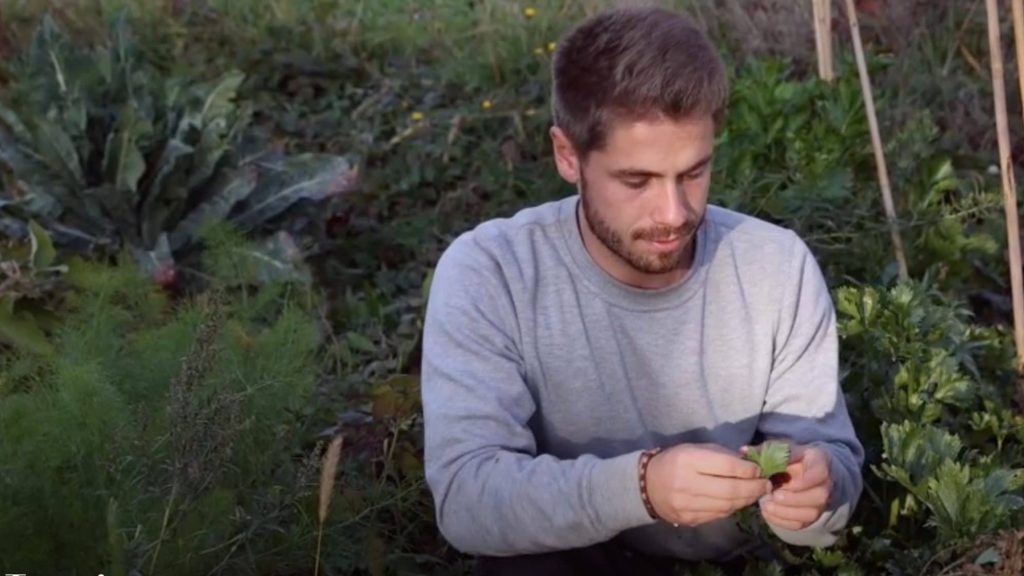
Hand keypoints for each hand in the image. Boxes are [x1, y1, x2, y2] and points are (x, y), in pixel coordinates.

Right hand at [645, 443, 773, 527]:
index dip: (748, 470)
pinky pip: (718, 515)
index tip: (758, 470)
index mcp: (688, 460)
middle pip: (730, 490)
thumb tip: (750, 463)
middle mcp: (687, 484)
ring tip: (756, 493)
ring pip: (727, 506)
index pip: (727, 467)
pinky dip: (733, 508)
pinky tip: (738, 501)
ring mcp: (687, 505)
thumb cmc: (675, 461)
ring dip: (746, 500)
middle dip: (753, 488)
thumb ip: (721, 455)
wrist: (646, 484)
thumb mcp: (695, 449)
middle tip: (766, 485)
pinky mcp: (689, 519)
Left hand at [746, 443, 831, 530]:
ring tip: (766, 505)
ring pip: (811, 513)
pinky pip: (801, 524)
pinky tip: (767, 513)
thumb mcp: (777, 448)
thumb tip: (743, 451)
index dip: (805, 479)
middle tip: (773, 495)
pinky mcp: (810, 516)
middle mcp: (825, 483)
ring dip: (786, 511)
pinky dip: (783, 521)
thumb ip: (763, 451)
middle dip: (794, 498)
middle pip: (819, 495)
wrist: (798, 472)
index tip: (786, 482)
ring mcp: (820, 502)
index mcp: (819, 461)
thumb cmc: (787, 458)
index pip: (820, 471)